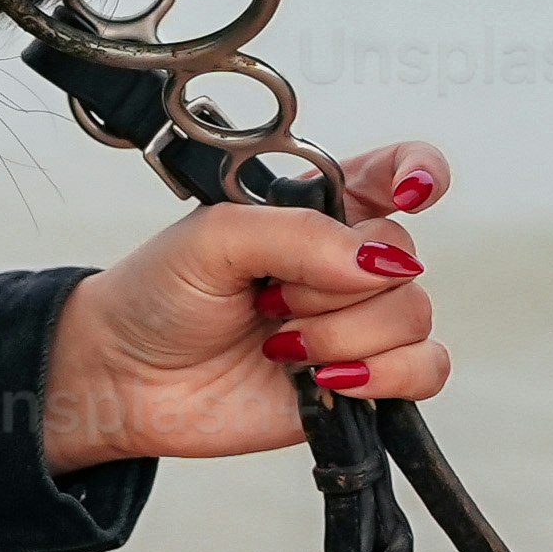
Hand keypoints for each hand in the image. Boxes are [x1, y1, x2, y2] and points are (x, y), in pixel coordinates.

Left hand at [32, 138, 452, 471]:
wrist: (126, 380)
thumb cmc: (157, 295)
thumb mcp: (213, 238)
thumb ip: (299, 235)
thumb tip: (380, 261)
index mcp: (317, 208)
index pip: (398, 169)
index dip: (420, 173)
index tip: (413, 193)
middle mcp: (345, 262)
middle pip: (403, 255)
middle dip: (333, 285)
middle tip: (269, 299)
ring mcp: (357, 324)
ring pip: (414, 315)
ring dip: (345, 335)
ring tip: (280, 344)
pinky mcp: (365, 382)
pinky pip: (426, 371)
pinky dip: (386, 376)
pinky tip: (327, 378)